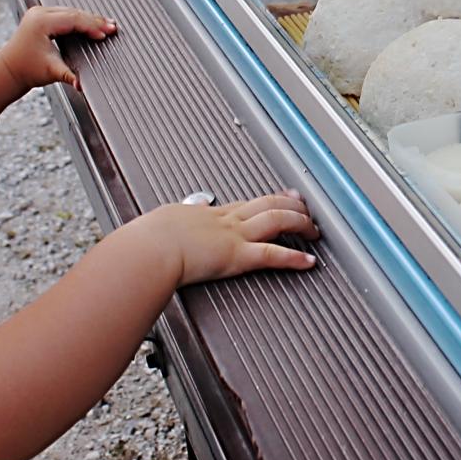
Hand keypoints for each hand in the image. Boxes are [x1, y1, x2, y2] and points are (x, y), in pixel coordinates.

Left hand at [0, 5, 116, 90]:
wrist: (8, 70)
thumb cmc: (26, 70)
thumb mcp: (51, 72)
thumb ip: (69, 76)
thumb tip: (82, 85)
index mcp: (41, 22)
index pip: (74, 19)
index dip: (93, 26)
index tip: (107, 33)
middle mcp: (39, 13)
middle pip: (74, 12)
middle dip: (95, 20)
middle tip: (113, 26)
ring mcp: (38, 12)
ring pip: (71, 11)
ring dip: (88, 18)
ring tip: (106, 24)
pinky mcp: (40, 15)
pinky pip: (64, 13)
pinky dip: (79, 18)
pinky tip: (90, 22)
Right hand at [150, 190, 318, 285]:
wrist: (147, 248)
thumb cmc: (146, 241)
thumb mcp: (158, 225)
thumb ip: (168, 227)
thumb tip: (159, 229)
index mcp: (206, 214)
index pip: (245, 204)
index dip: (266, 201)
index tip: (280, 198)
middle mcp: (224, 220)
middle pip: (267, 204)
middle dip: (291, 204)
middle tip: (306, 206)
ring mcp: (233, 236)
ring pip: (277, 220)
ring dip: (300, 223)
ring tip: (315, 230)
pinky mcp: (236, 256)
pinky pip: (272, 254)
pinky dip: (293, 258)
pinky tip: (308, 261)